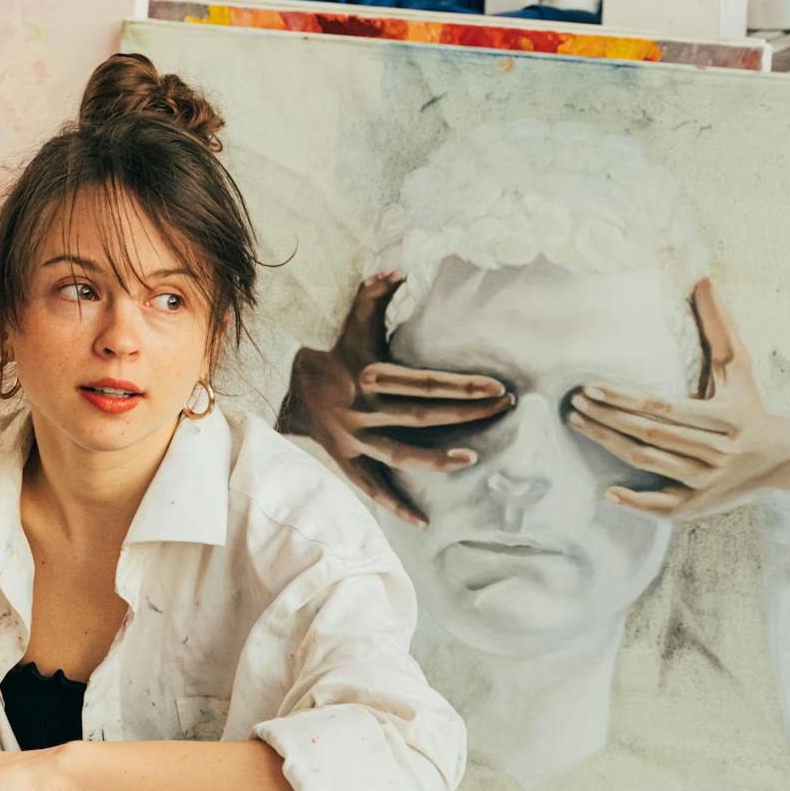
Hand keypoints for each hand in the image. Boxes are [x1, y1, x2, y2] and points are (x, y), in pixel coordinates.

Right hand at [279, 271, 513, 525]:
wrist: (285, 386)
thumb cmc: (334, 352)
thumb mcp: (352, 321)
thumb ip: (375, 292)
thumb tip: (399, 270)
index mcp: (370, 375)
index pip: (425, 381)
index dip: (463, 384)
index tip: (497, 386)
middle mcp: (363, 408)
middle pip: (422, 415)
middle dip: (466, 413)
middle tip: (503, 408)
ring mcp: (354, 438)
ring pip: (399, 452)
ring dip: (435, 458)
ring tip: (472, 458)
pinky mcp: (346, 459)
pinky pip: (372, 487)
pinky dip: (396, 504)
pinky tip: (423, 520)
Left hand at [568, 277, 789, 517]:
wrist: (778, 458)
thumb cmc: (750, 406)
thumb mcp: (739, 367)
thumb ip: (719, 325)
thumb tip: (702, 278)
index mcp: (725, 417)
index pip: (664, 408)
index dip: (624, 398)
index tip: (590, 386)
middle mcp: (716, 451)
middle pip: (650, 435)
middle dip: (607, 419)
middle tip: (573, 402)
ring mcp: (706, 481)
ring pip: (649, 465)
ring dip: (609, 445)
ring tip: (578, 424)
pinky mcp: (699, 505)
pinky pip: (663, 507)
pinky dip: (635, 502)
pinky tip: (607, 492)